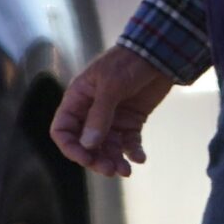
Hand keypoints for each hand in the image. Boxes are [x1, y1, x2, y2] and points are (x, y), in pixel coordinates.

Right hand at [50, 47, 175, 177]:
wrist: (161, 53)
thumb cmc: (129, 62)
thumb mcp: (112, 85)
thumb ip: (100, 116)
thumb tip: (88, 145)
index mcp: (78, 99)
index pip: (63, 130)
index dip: (71, 147)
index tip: (87, 158)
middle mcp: (91, 112)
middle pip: (85, 144)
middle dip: (96, 159)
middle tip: (110, 169)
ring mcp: (112, 118)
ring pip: (107, 148)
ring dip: (114, 160)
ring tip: (126, 171)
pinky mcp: (131, 121)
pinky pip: (128, 143)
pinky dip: (133, 152)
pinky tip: (139, 158)